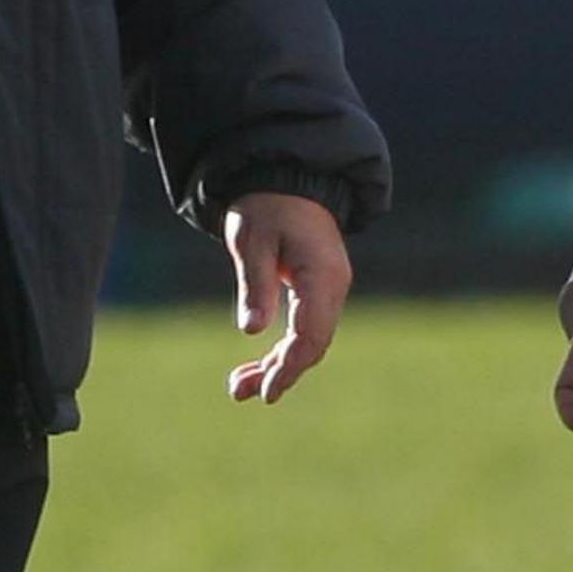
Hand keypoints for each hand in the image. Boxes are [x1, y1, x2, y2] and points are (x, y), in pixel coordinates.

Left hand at [223, 190, 353, 403]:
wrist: (284, 180)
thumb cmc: (265, 207)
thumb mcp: (251, 241)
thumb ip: (255, 285)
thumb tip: (252, 331)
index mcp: (323, 276)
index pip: (311, 334)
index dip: (289, 367)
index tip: (265, 391)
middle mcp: (333, 287)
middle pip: (313, 344)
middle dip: (279, 372)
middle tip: (240, 392)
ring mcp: (328, 290)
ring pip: (308, 340)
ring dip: (277, 365)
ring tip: (239, 386)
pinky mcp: (317, 291)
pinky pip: (305, 328)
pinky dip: (282, 348)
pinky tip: (257, 366)